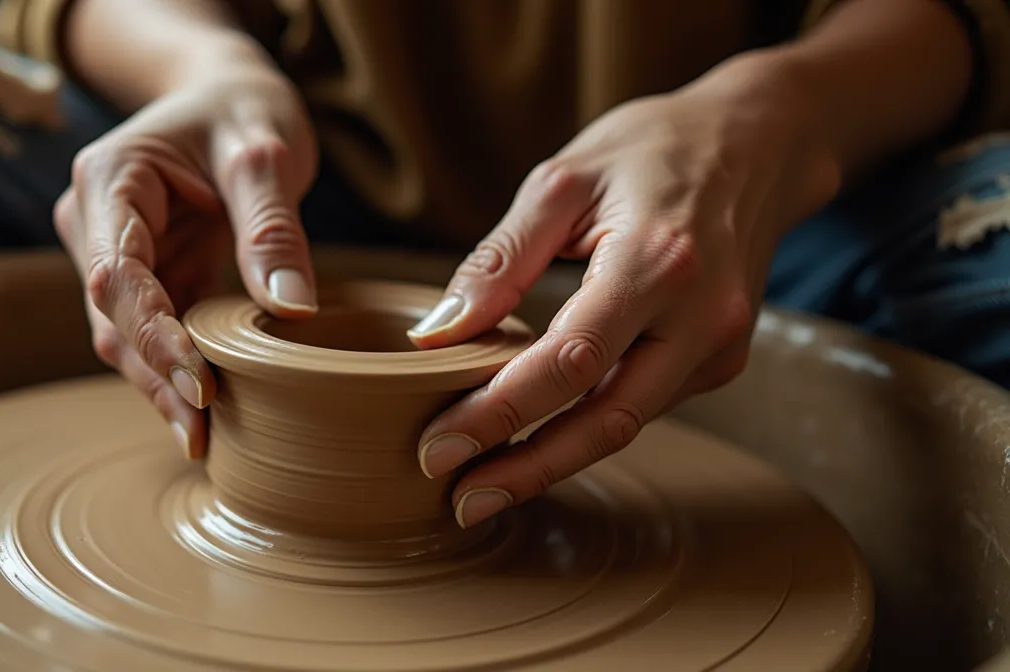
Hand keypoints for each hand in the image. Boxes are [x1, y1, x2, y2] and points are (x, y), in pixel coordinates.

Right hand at [55, 67, 319, 459]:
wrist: (228, 94)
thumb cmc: (242, 109)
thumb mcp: (265, 153)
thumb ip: (271, 228)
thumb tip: (292, 311)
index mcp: (109, 181)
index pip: (116, 275)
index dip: (153, 336)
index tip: (202, 384)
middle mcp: (95, 222)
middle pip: (111, 318)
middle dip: (155, 378)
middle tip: (203, 435)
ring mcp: (114, 253)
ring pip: (124, 336)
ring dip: (160, 386)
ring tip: (205, 439)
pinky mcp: (145, 276)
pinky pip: (154, 333)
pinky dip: (177, 371)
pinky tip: (209, 415)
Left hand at [409, 78, 841, 527]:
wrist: (759, 141)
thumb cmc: (651, 149)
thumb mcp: (562, 182)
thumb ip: (500, 260)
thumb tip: (437, 331)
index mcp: (658, 262)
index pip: (568, 362)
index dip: (499, 413)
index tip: (437, 447)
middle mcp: (700, 317)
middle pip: (605, 420)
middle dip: (526, 469)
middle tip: (458, 500)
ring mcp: (720, 345)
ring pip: (626, 423)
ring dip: (553, 459)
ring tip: (481, 484)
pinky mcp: (721, 358)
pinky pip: (644, 403)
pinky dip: (586, 426)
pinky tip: (535, 438)